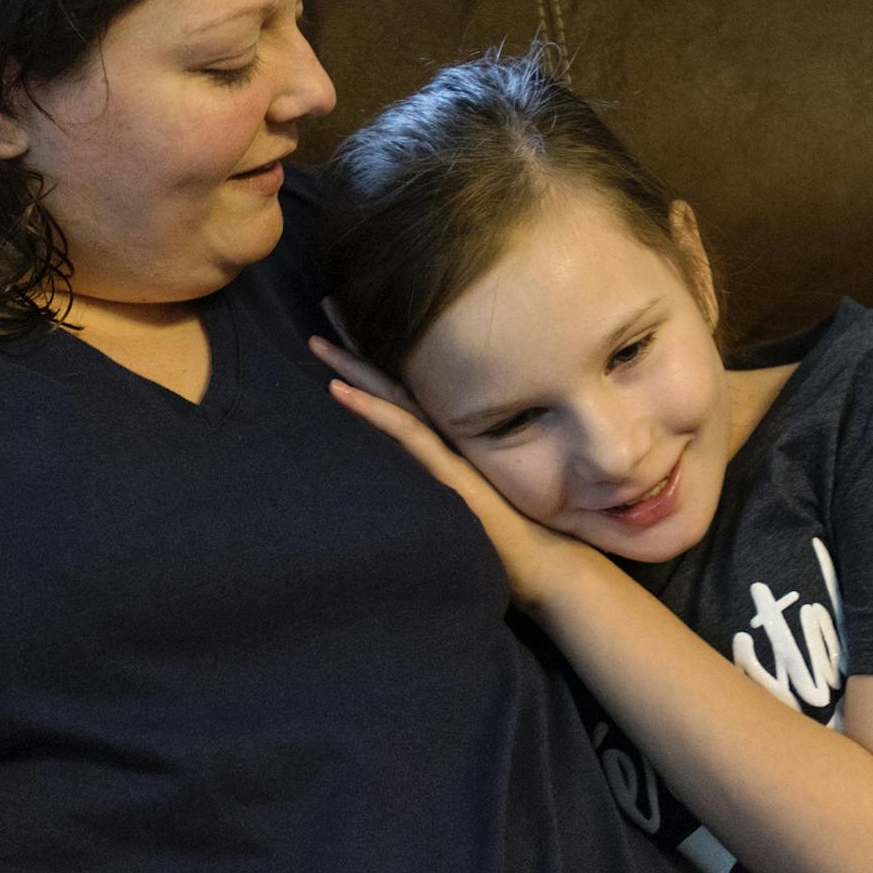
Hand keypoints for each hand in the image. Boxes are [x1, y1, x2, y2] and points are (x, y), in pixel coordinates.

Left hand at [307, 313, 597, 610]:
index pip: (407, 394)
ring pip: (393, 399)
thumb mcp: (479, 509)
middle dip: (359, 347)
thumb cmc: (524, 546)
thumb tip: (429, 488)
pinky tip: (339, 390)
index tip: (346, 333)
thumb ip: (455, 489)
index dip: (376, 363)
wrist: (556, 567)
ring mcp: (449, 453)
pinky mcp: (448, 473)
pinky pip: (404, 433)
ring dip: (353, 368)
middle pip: (396, 383)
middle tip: (327, 305)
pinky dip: (371, 409)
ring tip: (317, 340)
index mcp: (455, 443)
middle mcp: (451, 438)